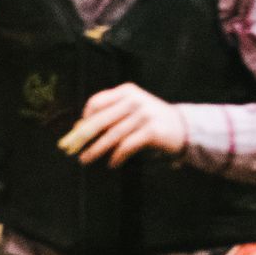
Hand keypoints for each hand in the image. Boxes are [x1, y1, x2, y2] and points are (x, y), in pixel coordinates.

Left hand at [58, 84, 186, 167]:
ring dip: (96, 149)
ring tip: (86, 159)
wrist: (185, 127)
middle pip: (101, 120)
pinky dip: (117, 156)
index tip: (77, 131)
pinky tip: (112, 163)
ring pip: (112, 135)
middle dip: (83, 136)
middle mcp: (135, 100)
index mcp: (127, 91)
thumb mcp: (133, 108)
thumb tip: (80, 127)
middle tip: (70, 148)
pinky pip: (127, 145)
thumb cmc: (153, 119)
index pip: (97, 102)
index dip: (84, 117)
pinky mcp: (152, 131)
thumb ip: (112, 113)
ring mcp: (144, 115)